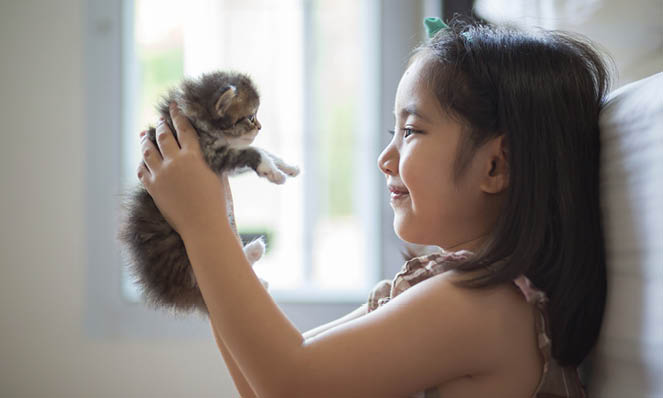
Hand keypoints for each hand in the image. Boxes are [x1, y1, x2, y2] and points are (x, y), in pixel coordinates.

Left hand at [137, 102, 228, 236]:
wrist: (203, 225)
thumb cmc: (217, 201)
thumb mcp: (218, 174)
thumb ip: (209, 158)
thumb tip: (204, 148)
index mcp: (193, 156)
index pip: (183, 128)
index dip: (177, 115)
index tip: (173, 106)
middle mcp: (175, 161)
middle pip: (163, 136)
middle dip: (161, 125)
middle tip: (160, 120)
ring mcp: (161, 174)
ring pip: (147, 150)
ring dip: (146, 140)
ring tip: (144, 135)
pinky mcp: (153, 188)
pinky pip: (142, 170)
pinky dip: (142, 162)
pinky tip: (144, 160)